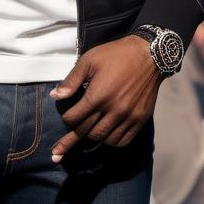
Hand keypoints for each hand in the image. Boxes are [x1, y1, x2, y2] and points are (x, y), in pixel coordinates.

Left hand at [48, 34, 164, 161]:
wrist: (148, 55)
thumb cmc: (116, 55)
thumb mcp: (89, 60)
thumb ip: (72, 80)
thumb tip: (54, 96)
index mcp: (97, 95)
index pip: (73, 119)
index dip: (65, 119)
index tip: (65, 116)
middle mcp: (112, 109)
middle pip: (86, 132)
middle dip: (71, 137)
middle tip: (59, 149)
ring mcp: (127, 116)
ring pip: (103, 138)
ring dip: (92, 137)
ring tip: (88, 133)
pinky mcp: (139, 119)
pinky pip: (122, 140)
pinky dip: (111, 141)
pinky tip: (106, 136)